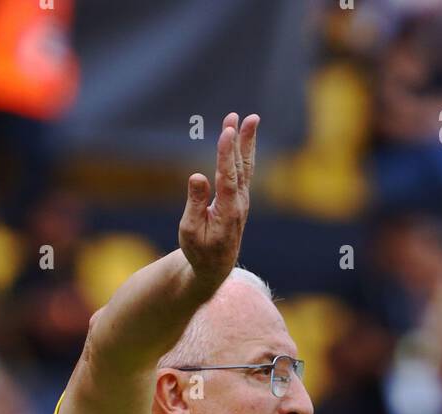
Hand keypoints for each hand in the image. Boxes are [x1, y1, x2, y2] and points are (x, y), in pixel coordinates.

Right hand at [179, 112, 259, 289]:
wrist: (216, 266)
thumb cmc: (199, 250)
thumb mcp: (190, 231)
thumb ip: (195, 203)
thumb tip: (197, 176)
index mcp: (226, 213)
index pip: (227, 178)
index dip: (226, 154)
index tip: (227, 132)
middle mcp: (239, 204)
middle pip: (240, 168)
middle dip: (239, 141)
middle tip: (238, 118)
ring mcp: (242, 200)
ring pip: (246, 166)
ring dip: (247, 142)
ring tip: (251, 119)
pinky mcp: (240, 197)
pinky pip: (245, 170)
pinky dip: (246, 151)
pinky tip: (246, 136)